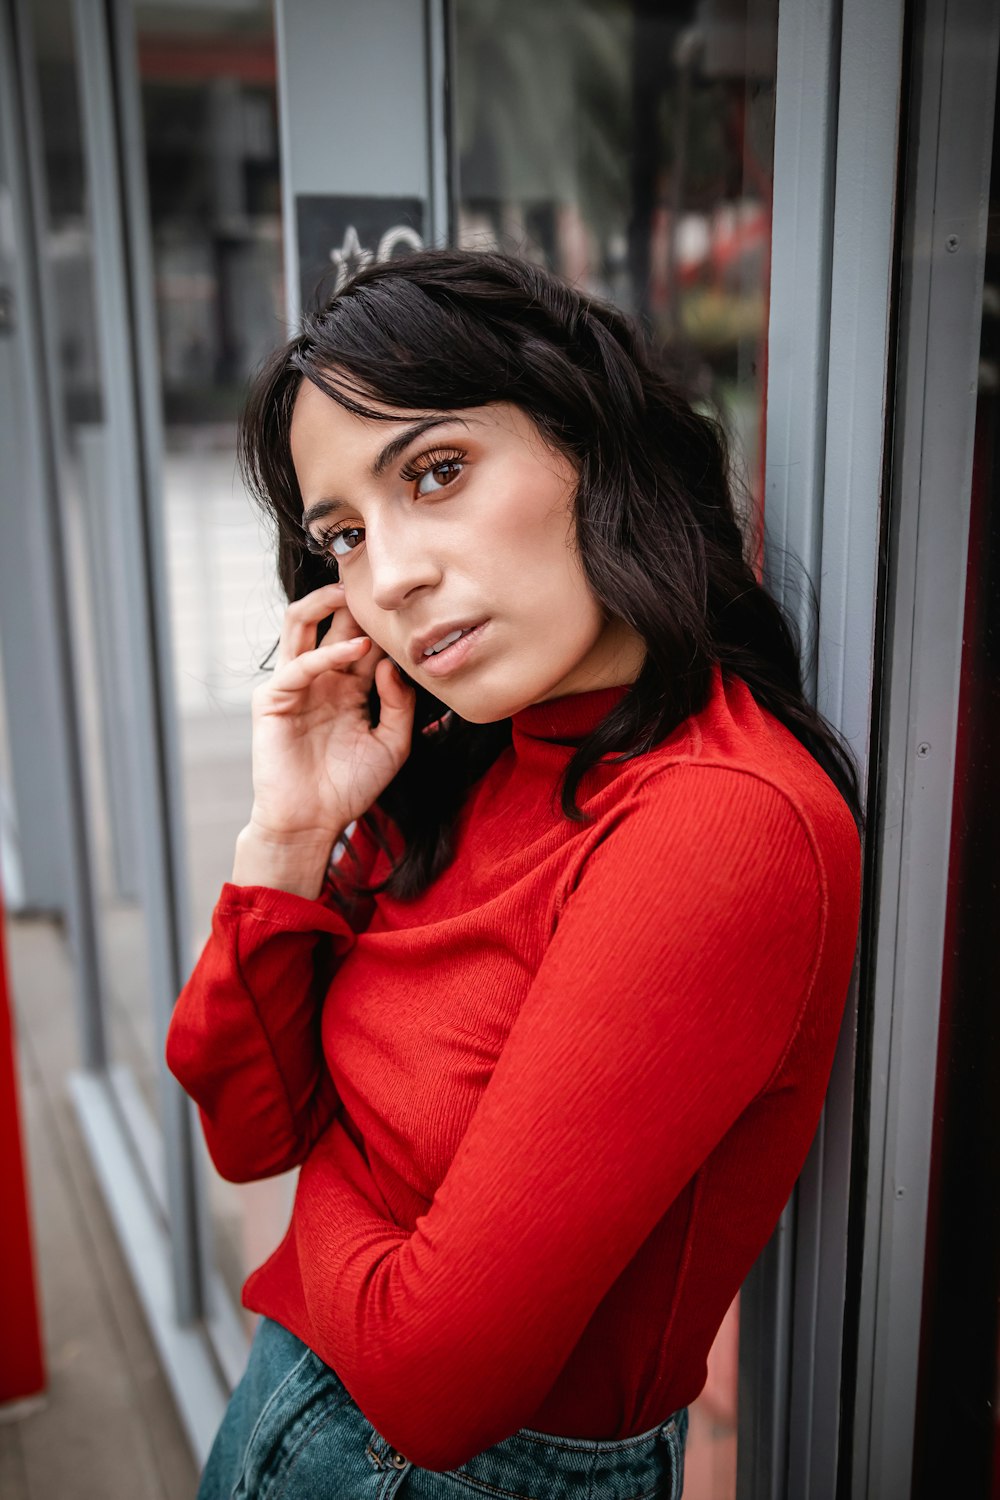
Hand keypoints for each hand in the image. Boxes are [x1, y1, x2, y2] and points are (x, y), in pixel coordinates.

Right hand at [244, 582, 414, 848]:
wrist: (313, 822)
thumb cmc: (350, 787)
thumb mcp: (392, 744)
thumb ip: (399, 704)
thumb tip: (393, 665)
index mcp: (347, 686)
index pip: (363, 638)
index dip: (383, 623)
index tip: (413, 607)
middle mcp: (320, 678)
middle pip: (329, 620)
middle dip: (352, 599)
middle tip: (379, 583)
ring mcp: (294, 685)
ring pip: (299, 623)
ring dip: (323, 603)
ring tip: (353, 594)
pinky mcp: (273, 700)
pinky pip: (296, 666)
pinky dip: (326, 654)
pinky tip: (356, 651)